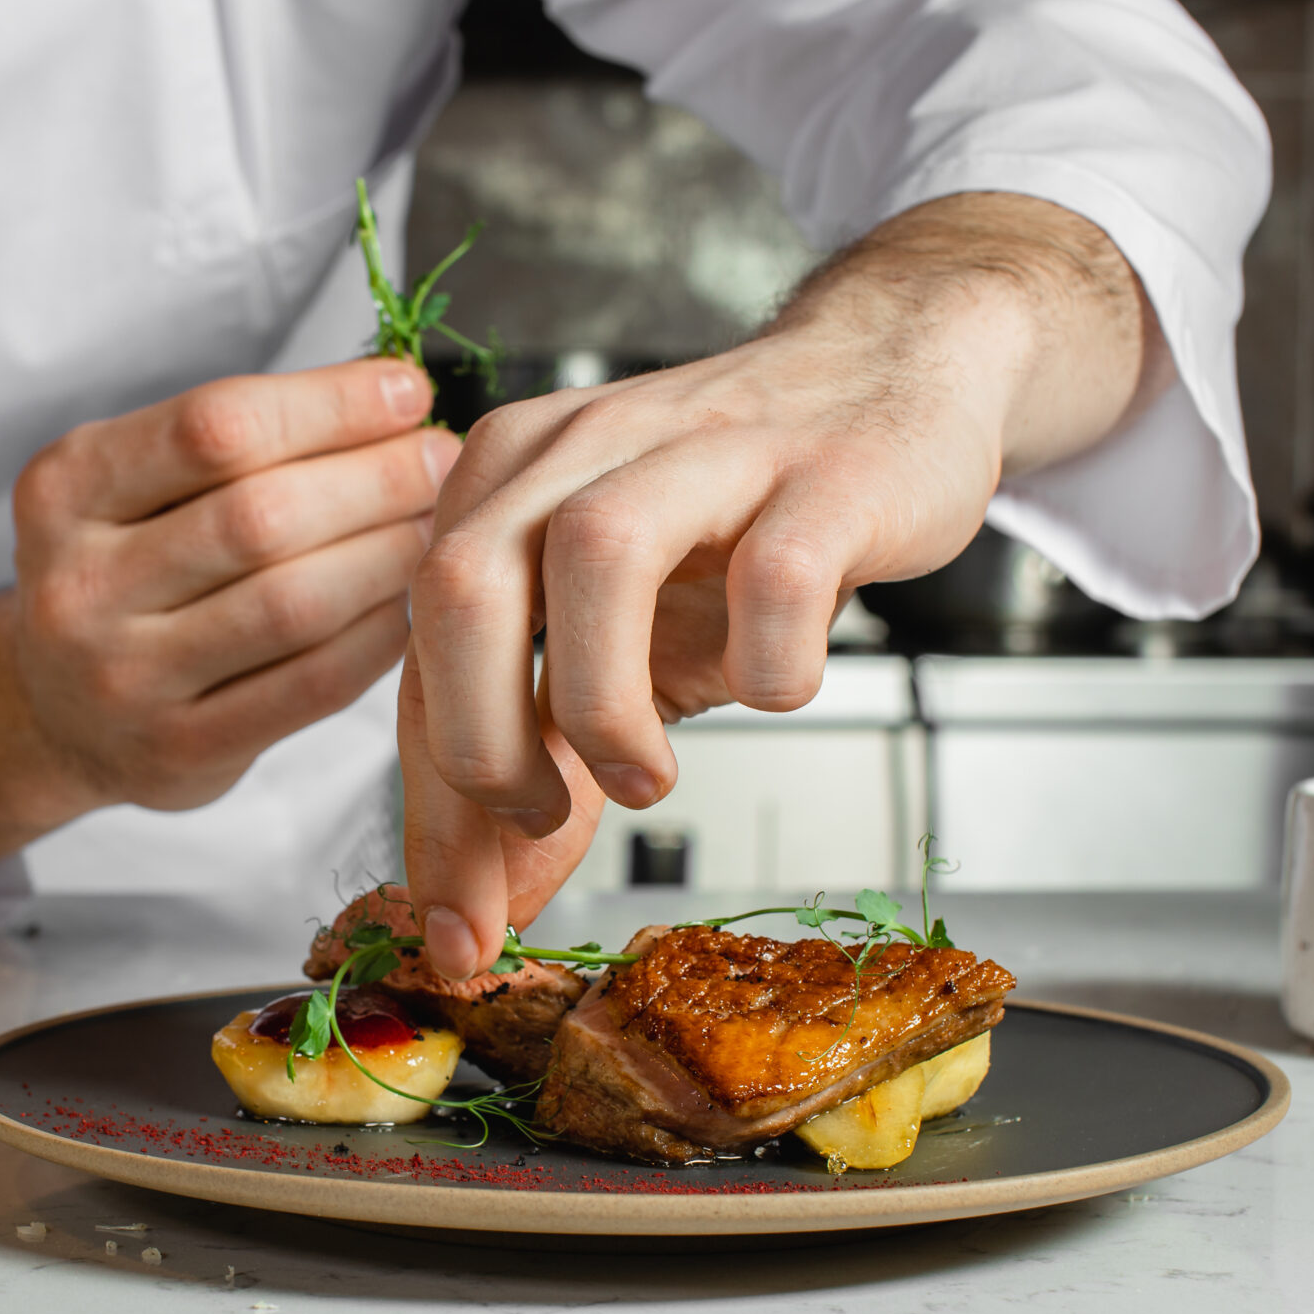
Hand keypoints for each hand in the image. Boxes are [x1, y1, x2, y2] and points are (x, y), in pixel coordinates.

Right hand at [0, 359, 457, 888]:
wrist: (60, 713)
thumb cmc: (132, 567)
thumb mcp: (138, 482)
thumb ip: (243, 440)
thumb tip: (393, 399)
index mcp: (65, 488)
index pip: (217, 425)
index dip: (330, 404)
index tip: (406, 390)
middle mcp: (79, 584)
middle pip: (261, 515)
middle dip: (375, 478)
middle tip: (439, 460)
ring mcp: (123, 679)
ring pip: (293, 603)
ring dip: (388, 554)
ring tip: (434, 525)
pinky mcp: (179, 752)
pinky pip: (311, 685)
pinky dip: (376, 636)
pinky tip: (406, 605)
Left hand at [403, 193, 1172, 975]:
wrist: (889, 377)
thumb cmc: (730, 521)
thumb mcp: (612, 640)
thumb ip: (539, 758)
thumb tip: (476, 912)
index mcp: (502, 483)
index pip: (424, 654)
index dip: (429, 811)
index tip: (453, 936)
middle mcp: (581, 449)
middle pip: (462, 582)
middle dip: (477, 741)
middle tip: (535, 823)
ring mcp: (704, 451)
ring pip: (595, 552)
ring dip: (601, 702)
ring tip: (643, 780)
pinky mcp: (824, 475)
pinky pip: (777, 575)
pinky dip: (768, 663)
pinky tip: (775, 688)